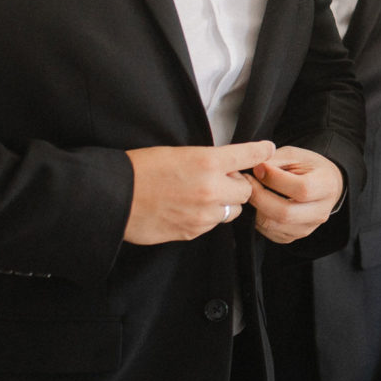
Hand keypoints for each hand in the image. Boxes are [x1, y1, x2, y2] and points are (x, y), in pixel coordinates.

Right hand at [123, 141, 274, 245]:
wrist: (113, 197)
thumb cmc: (139, 170)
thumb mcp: (176, 153)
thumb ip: (206, 161)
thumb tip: (223, 166)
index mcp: (206, 162)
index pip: (246, 155)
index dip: (259, 151)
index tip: (268, 149)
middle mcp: (210, 188)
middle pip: (245, 190)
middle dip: (236, 186)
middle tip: (220, 181)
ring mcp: (203, 214)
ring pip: (231, 211)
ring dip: (223, 204)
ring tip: (200, 197)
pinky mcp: (192, 231)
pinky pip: (211, 225)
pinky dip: (206, 218)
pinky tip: (187, 210)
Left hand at [248, 146, 344, 243]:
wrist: (322, 185)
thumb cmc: (307, 167)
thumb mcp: (294, 155)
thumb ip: (274, 161)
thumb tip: (253, 171)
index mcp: (326, 186)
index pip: (302, 189)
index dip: (275, 179)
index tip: (258, 167)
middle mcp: (320, 212)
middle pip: (285, 213)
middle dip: (259, 197)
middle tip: (247, 182)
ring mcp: (307, 228)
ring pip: (272, 225)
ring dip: (255, 208)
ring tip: (251, 192)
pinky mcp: (292, 236)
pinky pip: (268, 231)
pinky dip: (257, 217)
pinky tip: (259, 203)